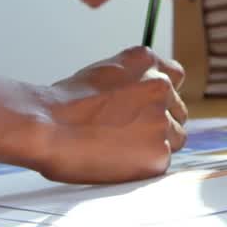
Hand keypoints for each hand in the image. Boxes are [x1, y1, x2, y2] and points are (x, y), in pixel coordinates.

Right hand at [37, 47, 187, 183]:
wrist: (48, 127)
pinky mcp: (159, 153)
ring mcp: (162, 120)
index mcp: (146, 61)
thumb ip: (132, 78)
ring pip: (175, 137)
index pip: (175, 77)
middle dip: (160, 122)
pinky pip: (161, 162)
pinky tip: (117, 159)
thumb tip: (142, 94)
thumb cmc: (64, 103)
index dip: (161, 96)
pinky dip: (143, 165)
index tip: (148, 107)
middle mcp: (160, 87)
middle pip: (178, 110)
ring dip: (155, 143)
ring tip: (121, 147)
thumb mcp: (103, 73)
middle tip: (129, 132)